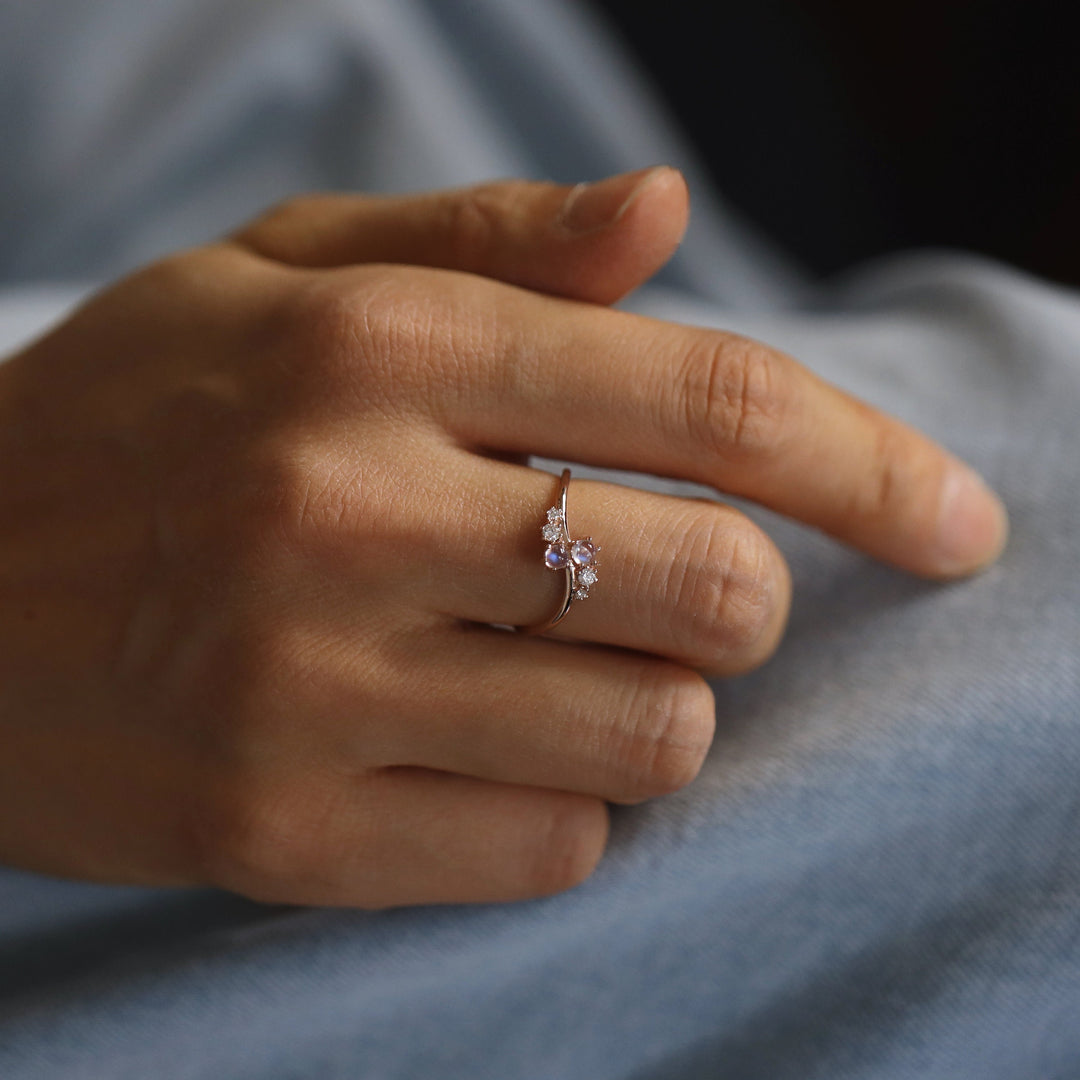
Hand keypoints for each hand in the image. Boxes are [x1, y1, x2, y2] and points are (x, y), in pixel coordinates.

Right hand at [0, 168, 1006, 906]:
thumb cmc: (136, 419)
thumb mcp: (284, 274)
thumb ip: (492, 238)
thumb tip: (668, 215)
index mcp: (376, 348)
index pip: (710, 400)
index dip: (874, 465)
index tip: (958, 520)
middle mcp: (349, 510)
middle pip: (719, 587)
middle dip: (741, 598)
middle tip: (670, 583)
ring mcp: (310, 688)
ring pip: (652, 736)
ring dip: (653, 707)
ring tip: (549, 667)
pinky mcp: (282, 833)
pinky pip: (552, 851)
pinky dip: (562, 809)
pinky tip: (475, 752)